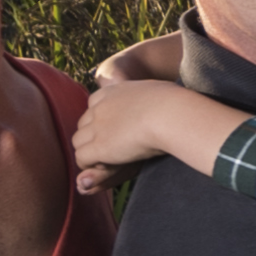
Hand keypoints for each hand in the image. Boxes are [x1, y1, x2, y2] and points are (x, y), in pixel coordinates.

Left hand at [71, 62, 237, 180]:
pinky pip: (82, 159)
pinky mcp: (98, 145)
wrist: (172, 113)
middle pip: (84, 126)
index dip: (103, 122)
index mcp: (113, 90)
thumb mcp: (159, 93)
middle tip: (118, 150)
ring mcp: (96, 126)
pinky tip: (115, 164)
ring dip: (94, 154)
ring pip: (79, 143)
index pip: (94, 106)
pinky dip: (94, 165)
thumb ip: (155, 97)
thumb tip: (172, 103)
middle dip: (95, 140)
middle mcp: (99, 106)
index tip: (120, 132)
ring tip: (117, 159)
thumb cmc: (176, 104)